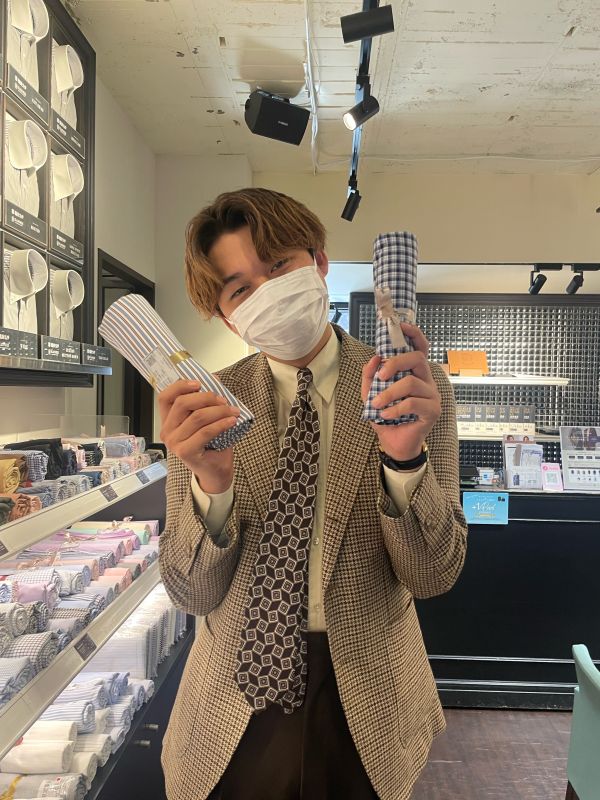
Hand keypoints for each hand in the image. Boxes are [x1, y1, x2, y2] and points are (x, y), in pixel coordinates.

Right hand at [158, 380, 239, 493]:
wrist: (215, 471)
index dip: (180, 386)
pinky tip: (231, 421)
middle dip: (206, 397)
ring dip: (219, 411)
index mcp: (168, 420)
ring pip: (197, 417)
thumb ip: (206, 401)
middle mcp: (167, 431)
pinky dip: (221, 423)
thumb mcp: (206, 420)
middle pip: (182, 404)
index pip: (165, 397)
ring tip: (232, 411)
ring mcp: (174, 442)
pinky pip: (205, 432)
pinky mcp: (186, 452)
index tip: (199, 383)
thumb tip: (215, 379)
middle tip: (223, 400)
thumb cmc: (210, 445)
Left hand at [361, 322, 440, 461]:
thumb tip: (374, 358)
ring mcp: (432, 395)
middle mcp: (426, 381)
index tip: (401, 325)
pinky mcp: (433, 410)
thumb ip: (369, 376)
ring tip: (377, 404)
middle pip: (417, 358)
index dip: (414, 334)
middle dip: (396, 363)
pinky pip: (412, 403)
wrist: (393, 444)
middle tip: (380, 377)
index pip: (420, 348)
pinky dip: (395, 408)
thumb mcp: (370, 394)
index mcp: (414, 373)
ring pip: (411, 383)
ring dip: (389, 393)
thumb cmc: (386, 417)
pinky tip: (386, 415)